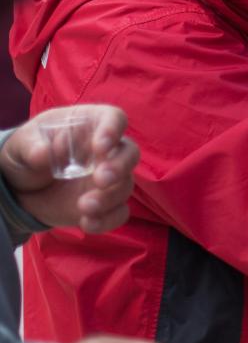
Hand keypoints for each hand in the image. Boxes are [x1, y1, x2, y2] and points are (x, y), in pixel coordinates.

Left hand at [2, 106, 138, 233]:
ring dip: (109, 198)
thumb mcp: (22, 144)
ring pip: (126, 185)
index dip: (113, 130)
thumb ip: (31, 146)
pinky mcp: (106, 203)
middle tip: (101, 179)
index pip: (113, 118)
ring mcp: (109, 178)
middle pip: (130, 153)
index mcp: (90, 125)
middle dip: (120, 167)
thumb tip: (43, 153)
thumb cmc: (29, 151)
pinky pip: (119, 212)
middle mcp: (108, 150)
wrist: (24, 185)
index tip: (100, 147)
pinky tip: (87, 223)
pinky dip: (108, 220)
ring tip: (84, 207)